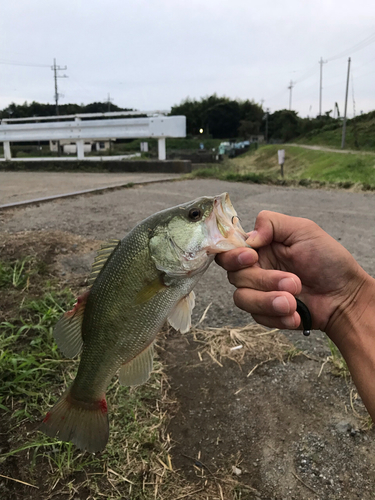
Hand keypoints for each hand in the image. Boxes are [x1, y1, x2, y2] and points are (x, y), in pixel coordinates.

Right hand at [216, 210, 369, 342]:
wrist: (345, 296)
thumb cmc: (329, 260)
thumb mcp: (304, 230)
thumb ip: (272, 223)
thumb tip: (249, 237)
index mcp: (260, 247)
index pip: (229, 249)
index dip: (233, 255)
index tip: (251, 257)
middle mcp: (256, 268)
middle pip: (234, 276)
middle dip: (262, 280)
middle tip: (291, 282)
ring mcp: (259, 292)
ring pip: (242, 298)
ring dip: (268, 301)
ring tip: (294, 302)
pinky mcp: (266, 313)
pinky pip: (257, 316)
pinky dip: (277, 316)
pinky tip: (296, 314)